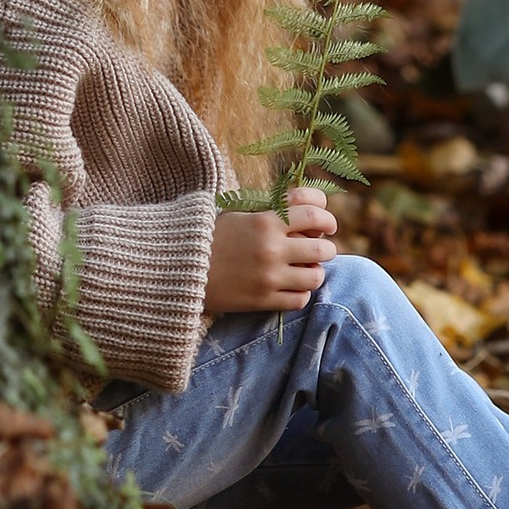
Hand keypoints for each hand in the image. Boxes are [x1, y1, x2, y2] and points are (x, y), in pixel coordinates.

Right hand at [205, 184, 336, 314]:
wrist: (181, 267)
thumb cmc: (212, 235)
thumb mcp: (240, 212)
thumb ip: (275, 209)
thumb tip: (311, 210)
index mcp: (266, 219)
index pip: (315, 213)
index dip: (327, 217)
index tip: (326, 223)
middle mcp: (272, 247)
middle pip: (323, 247)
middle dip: (325, 247)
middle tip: (317, 247)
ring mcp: (269, 276)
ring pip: (316, 276)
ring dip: (313, 271)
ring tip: (304, 269)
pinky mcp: (263, 300)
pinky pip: (300, 299)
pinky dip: (299, 293)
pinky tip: (289, 286)